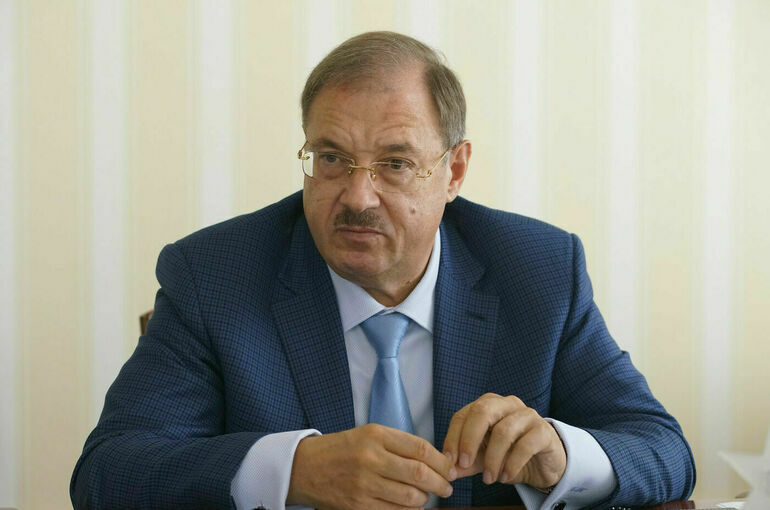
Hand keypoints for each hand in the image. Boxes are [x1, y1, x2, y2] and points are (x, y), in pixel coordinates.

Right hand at [287, 424, 456, 509]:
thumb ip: (399, 444)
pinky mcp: (358, 505)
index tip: (450, 469)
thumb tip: (434, 460)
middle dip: (441, 483)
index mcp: (376, 435)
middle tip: (447, 487)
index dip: (441, 462)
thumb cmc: (342, 449)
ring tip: (427, 497)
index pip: (421, 449)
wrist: (305, 467)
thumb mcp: (368, 434)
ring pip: (410, 497)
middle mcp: (371, 458)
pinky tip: (411, 506)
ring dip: (425, 499)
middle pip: (419, 473)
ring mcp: (364, 484)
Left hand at [442, 393, 565, 489]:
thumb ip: (466, 462)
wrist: (544, 463)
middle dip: (469, 439)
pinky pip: (525, 445)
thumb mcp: (484, 458)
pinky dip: (511, 464)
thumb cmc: (511, 454)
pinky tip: (505, 477)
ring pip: (503, 431)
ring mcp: (527, 415)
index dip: (453, 437)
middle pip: (482, 412)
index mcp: (488, 405)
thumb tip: (447, 470)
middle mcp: (507, 404)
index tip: (449, 460)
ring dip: (492, 458)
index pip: (463, 415)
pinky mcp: (543, 431)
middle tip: (464, 463)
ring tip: (488, 479)